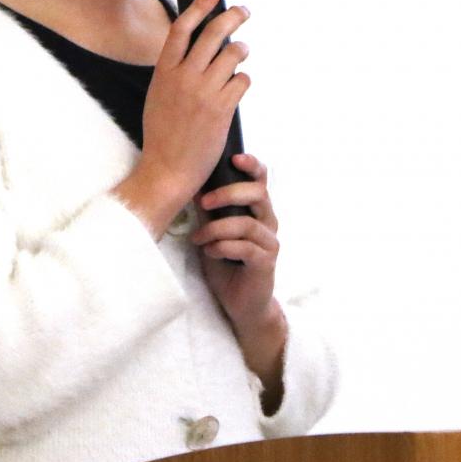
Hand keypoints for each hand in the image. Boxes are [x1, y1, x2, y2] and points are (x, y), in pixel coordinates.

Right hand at [132, 0, 251, 214]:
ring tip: (241, 55)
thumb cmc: (162, 134)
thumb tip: (196, 50)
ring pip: (233, 54)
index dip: (200, 5)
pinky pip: (242, 81)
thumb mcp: (158, 94)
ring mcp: (204, 91)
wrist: (168, 168)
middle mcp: (184, 76)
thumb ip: (174, 71)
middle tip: (243, 11)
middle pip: (214, 33)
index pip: (182, 27)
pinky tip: (237, 87)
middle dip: (233, 16)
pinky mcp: (222, 108)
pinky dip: (243, 81)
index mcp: (164, 71)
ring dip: (241, 51)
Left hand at [193, 152, 280, 336]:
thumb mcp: (213, 232)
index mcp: (257, 211)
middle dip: (228, 194)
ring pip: (247, 223)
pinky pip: (245, 248)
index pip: (262, 181)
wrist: (240, 304)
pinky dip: (222, 247)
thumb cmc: (226, 264)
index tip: (234, 158)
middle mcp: (268, 223)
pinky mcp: (265, 263)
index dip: (252, 166)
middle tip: (203, 203)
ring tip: (199, 239)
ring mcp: (270, 243)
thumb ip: (209, 211)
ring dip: (217, 229)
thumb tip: (191, 185)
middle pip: (258, 194)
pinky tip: (210, 252)